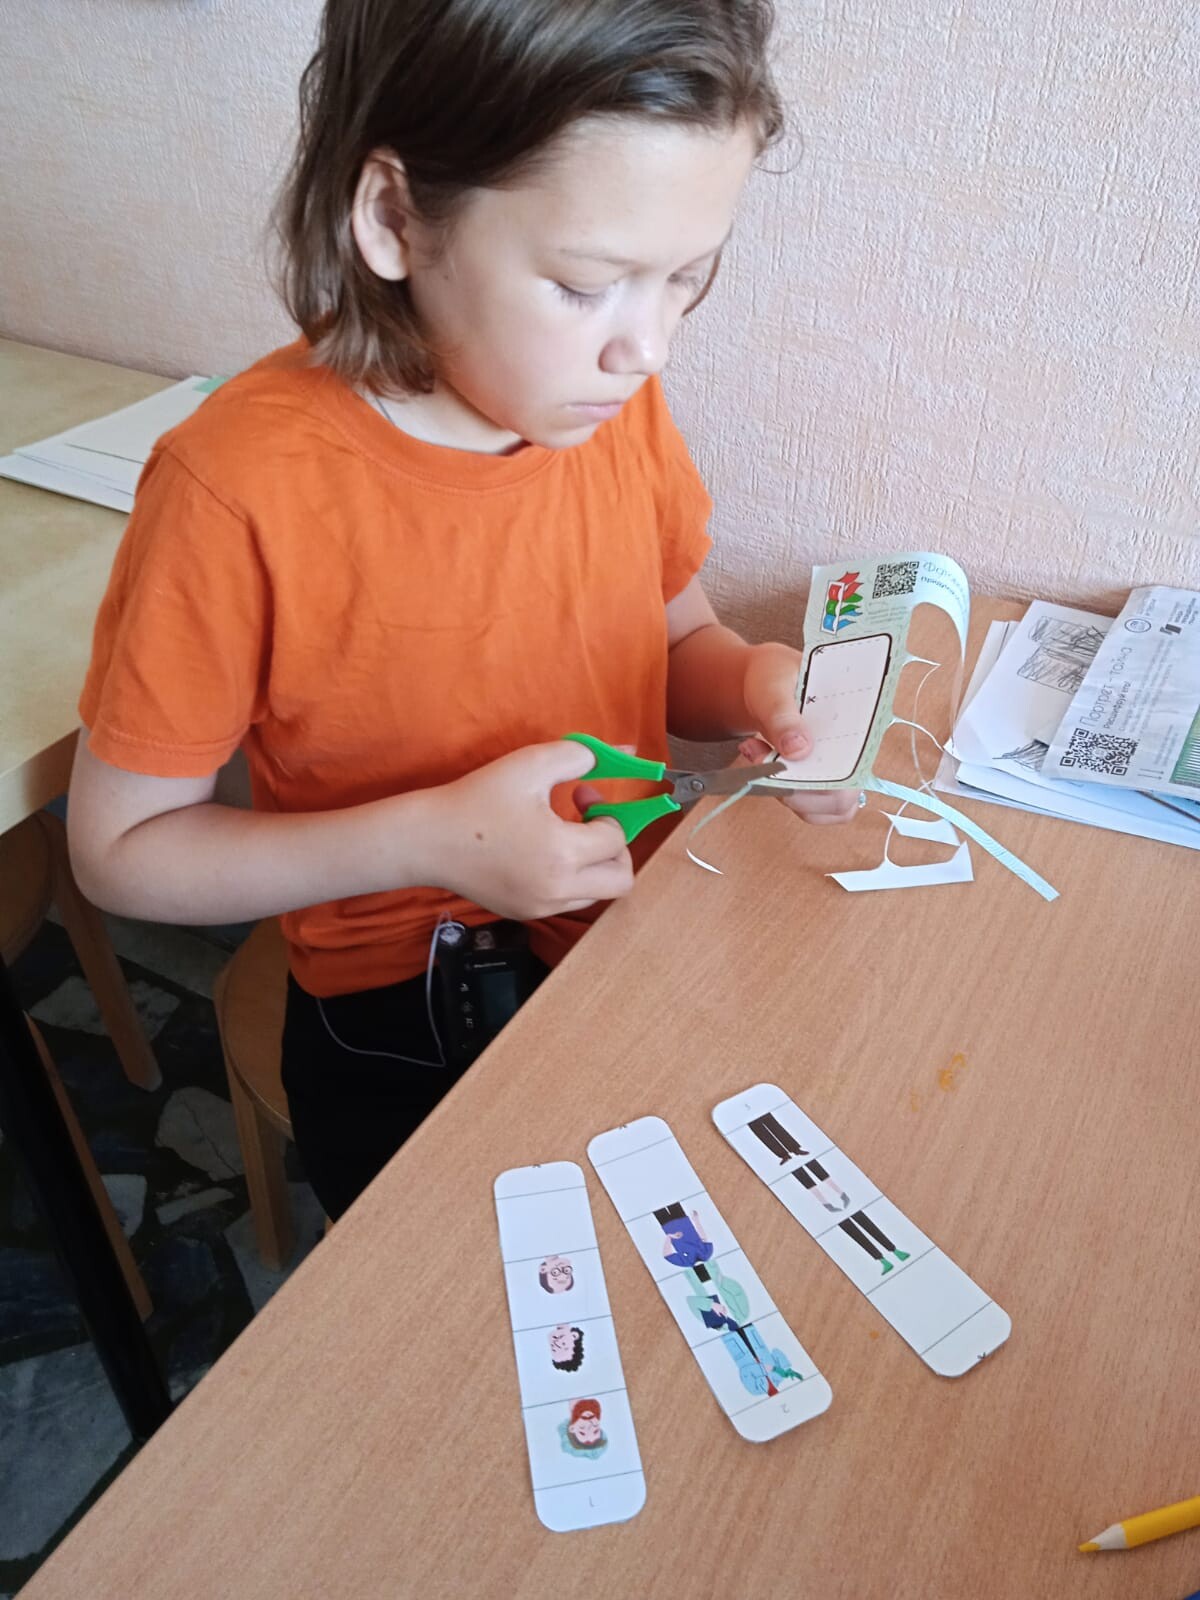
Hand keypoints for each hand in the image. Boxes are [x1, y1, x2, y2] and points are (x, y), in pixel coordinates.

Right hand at [430, 741, 633, 918]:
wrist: (428, 840)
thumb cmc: (477, 799)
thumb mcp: (531, 764)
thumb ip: (582, 755)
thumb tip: (627, 751)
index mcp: (562, 853)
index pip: (617, 839)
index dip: (607, 811)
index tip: (582, 794)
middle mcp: (557, 889)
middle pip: (620, 880)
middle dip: (615, 848)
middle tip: (592, 825)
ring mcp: (541, 907)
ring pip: (596, 893)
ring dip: (593, 864)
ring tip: (563, 835)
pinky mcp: (526, 914)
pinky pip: (567, 901)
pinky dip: (569, 878)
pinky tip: (542, 851)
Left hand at [741, 642, 860, 824]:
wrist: (762, 683)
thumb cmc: (775, 676)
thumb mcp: (773, 684)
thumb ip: (783, 713)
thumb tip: (800, 749)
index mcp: (859, 722)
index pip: (860, 765)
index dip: (828, 777)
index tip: (785, 759)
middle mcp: (854, 753)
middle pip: (840, 799)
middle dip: (795, 789)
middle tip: (759, 755)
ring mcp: (835, 772)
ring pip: (820, 809)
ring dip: (782, 792)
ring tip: (754, 751)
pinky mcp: (815, 783)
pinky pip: (807, 808)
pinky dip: (778, 793)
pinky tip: (759, 762)